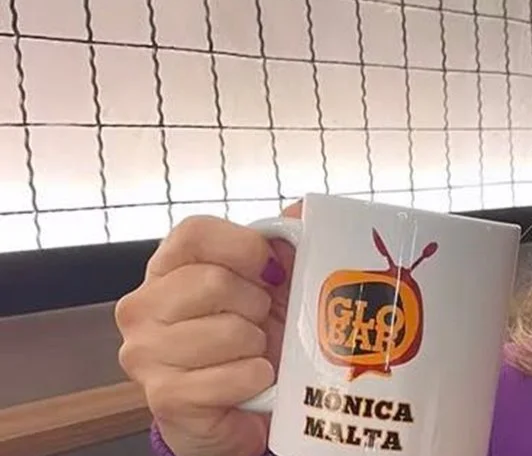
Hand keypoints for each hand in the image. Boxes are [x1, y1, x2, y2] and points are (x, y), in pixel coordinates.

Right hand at [115, 203, 300, 455]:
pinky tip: (254, 382)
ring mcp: (145, 353)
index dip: (245, 248)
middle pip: (214, 281)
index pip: (195, 232)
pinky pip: (235, 376)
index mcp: (166, 269)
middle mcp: (142, 307)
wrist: (241, 407)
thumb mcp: (270, 286)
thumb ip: (282, 244)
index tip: (272, 272)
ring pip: (229, 331)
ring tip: (252, 355)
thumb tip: (302, 211)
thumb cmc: (252, 338)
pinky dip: (258, 378)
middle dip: (256, 305)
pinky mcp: (165, 397)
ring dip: (259, 346)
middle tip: (258, 324)